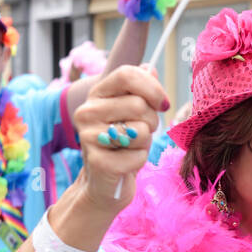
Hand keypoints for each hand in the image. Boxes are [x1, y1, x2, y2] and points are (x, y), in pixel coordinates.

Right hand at [70, 65, 166, 212]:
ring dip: (146, 143)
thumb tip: (150, 68)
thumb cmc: (123, 144)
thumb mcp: (134, 113)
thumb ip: (142, 91)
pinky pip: (138, 155)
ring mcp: (88, 137)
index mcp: (97, 94)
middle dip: (152, 122)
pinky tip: (126, 164)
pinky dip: (140, 161)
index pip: (127, 74)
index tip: (163, 104)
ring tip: (131, 148)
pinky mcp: (98, 162)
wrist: (104, 183)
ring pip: (140, 131)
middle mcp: (87, 111)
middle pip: (138, 105)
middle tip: (143, 132)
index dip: (152, 88)